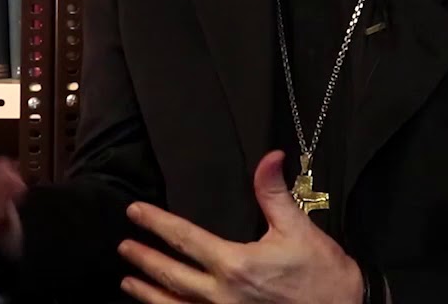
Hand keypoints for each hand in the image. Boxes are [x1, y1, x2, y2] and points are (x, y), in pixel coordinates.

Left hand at [117, 151, 363, 303]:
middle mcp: (221, 295)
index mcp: (234, 264)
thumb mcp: (299, 229)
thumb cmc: (324, 277)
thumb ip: (274, 193)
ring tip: (128, 283)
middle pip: (169, 274)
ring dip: (147, 294)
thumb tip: (269, 157)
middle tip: (124, 247)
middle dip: (143, 259)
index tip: (135, 212)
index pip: (183, 238)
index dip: (156, 223)